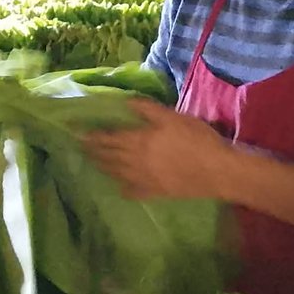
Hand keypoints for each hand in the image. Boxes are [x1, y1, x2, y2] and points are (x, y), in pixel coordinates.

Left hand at [84, 99, 233, 200]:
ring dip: (102, 167)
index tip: (77, 133)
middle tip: (81, 147)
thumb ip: (147, 109)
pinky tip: (119, 186)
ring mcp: (143, 180)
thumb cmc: (196, 139)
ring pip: (116, 174)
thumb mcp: (173, 117)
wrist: (217, 171)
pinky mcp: (155, 192)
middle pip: (108, 157)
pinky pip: (132, 191)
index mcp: (139, 141)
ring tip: (94, 162)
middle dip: (93, 151)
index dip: (91, 136)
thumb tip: (124, 101)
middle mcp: (135, 162)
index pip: (108, 138)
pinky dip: (122, 188)